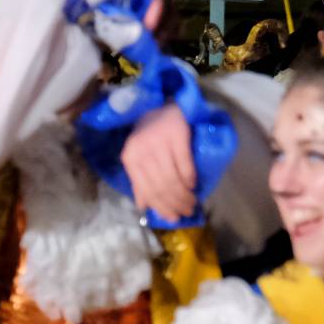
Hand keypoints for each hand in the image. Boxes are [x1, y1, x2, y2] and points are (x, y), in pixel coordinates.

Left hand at [121, 104, 196, 220]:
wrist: (162, 106)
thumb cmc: (150, 135)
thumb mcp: (140, 157)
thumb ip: (140, 181)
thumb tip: (144, 207)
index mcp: (130, 159)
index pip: (146, 190)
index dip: (161, 207)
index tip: (173, 218)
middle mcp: (142, 151)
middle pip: (160, 187)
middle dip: (175, 204)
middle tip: (187, 211)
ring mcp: (159, 142)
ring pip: (172, 178)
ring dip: (184, 195)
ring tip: (192, 202)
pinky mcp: (176, 135)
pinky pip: (184, 163)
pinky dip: (189, 178)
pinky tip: (193, 185)